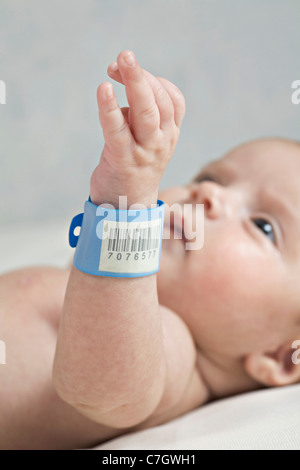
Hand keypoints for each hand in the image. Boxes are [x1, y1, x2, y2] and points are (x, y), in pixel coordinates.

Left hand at [90, 50, 185, 207]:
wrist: (127, 207)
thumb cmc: (134, 167)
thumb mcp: (147, 140)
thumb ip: (140, 114)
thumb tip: (122, 86)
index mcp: (170, 133)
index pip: (173, 99)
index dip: (154, 79)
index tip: (129, 69)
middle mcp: (162, 140)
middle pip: (160, 101)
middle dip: (143, 75)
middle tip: (125, 55)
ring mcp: (145, 151)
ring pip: (145, 112)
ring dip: (133, 84)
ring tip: (116, 63)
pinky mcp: (123, 159)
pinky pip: (118, 130)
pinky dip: (110, 108)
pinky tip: (103, 91)